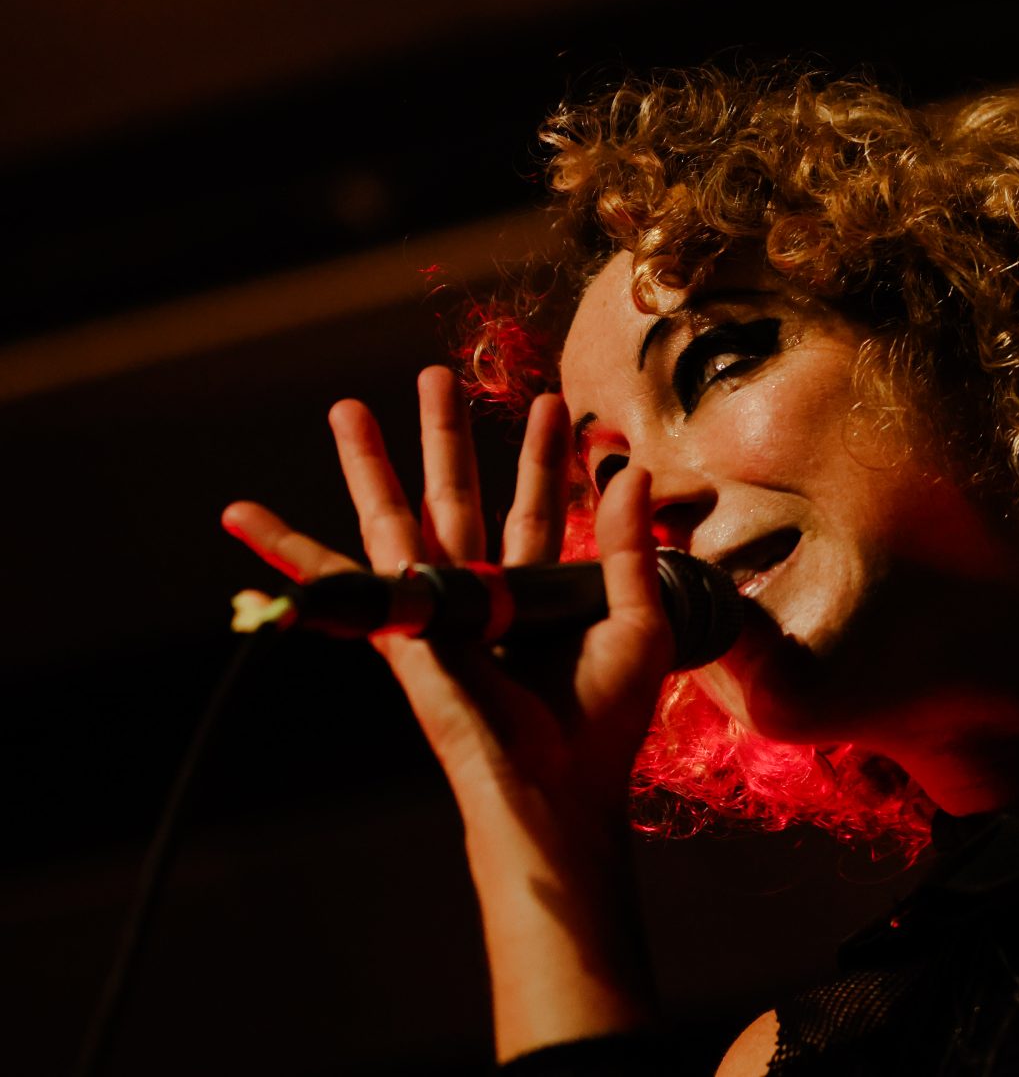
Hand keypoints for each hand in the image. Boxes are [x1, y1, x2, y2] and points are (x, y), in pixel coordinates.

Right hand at [222, 369, 670, 850]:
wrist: (559, 784)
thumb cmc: (601, 720)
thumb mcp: (636, 618)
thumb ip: (628, 547)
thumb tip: (632, 473)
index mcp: (531, 593)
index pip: (533, 507)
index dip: (541, 457)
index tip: (550, 404)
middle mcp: (477, 595)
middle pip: (454, 498)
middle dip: (443, 437)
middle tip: (435, 374)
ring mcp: (431, 610)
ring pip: (392, 519)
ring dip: (368, 462)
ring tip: (347, 405)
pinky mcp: (396, 630)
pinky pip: (333, 581)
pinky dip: (282, 550)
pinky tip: (242, 515)